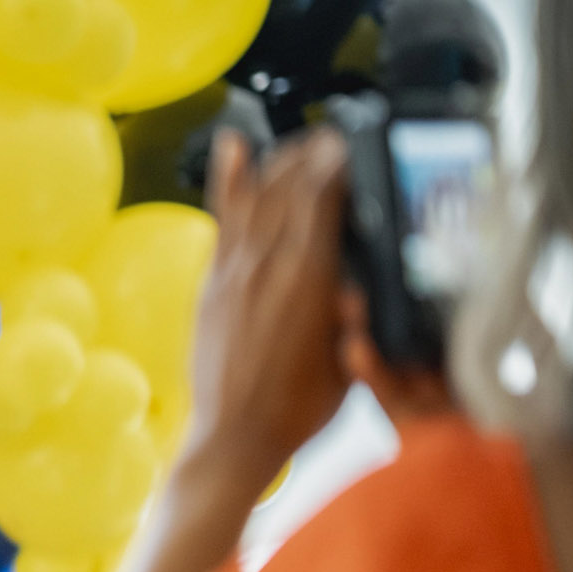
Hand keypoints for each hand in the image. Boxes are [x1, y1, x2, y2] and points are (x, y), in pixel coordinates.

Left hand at [180, 128, 357, 512]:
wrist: (234, 439)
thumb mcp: (351, 357)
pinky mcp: (212, 283)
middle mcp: (266, 266)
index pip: (325, 199)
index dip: (339, 162)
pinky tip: (234, 147)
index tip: (355, 139)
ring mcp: (233, 272)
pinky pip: (224, 219)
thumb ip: (355, 309)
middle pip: (291, 188)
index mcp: (308, 280)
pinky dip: (230, 179)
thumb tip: (360, 273)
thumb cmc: (299, 409)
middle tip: (336, 133)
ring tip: (302, 140)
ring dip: (281, 161)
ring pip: (258, 197)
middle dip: (314, 153)